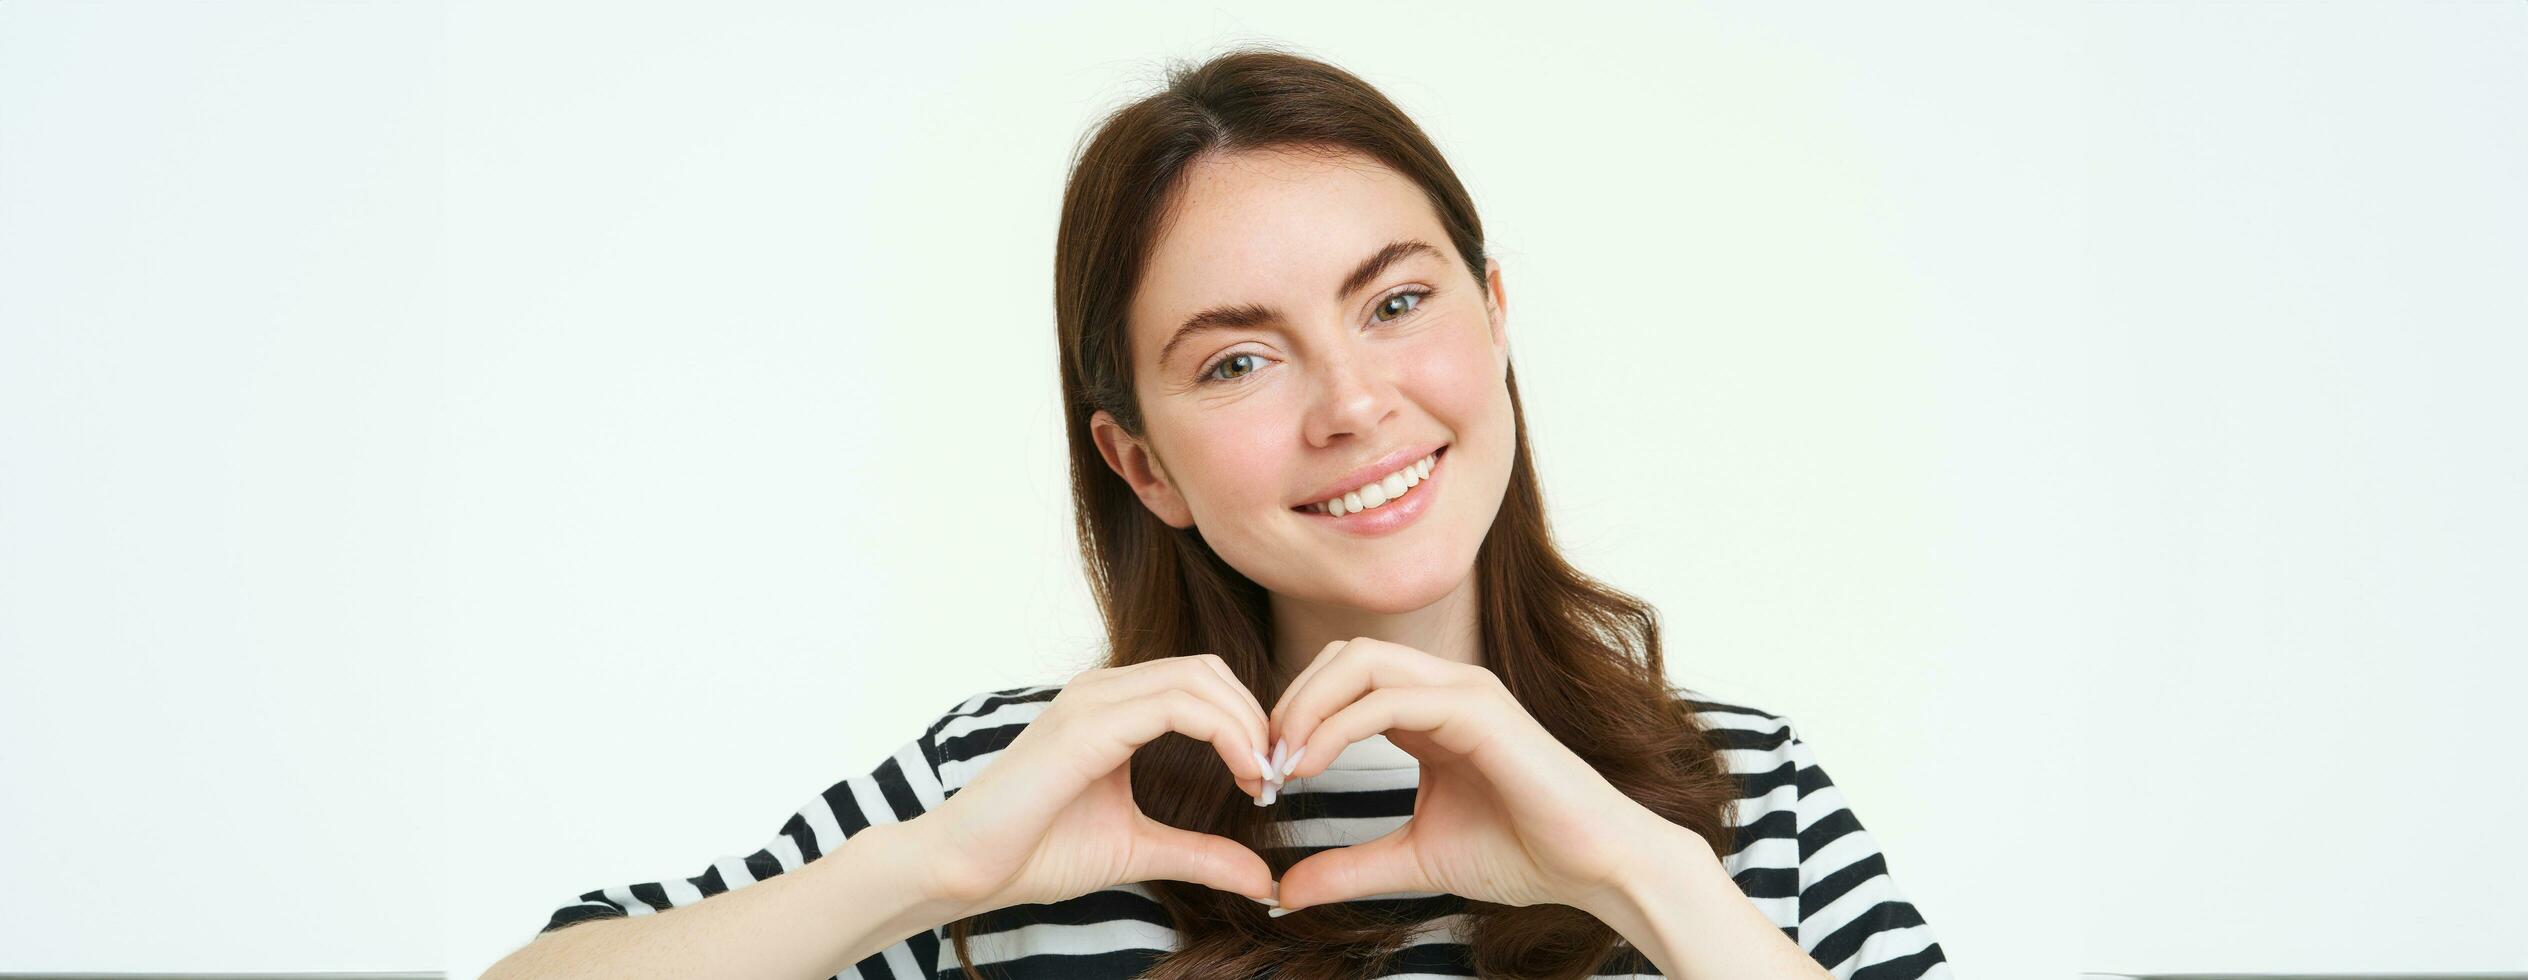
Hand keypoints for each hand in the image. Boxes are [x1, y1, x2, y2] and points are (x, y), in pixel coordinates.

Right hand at [911, 656, 1283, 913]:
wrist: (965, 869)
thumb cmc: (1035, 853)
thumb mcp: (1139, 849)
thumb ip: (1201, 854)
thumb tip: (1265, 881)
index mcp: (1112, 706)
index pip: (1201, 681)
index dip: (1249, 720)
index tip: (1269, 778)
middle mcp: (1102, 689)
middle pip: (1208, 669)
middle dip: (1256, 716)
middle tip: (1275, 774)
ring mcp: (1092, 700)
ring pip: (1199, 678)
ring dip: (1247, 723)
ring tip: (1261, 777)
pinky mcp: (1086, 726)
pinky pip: (1176, 706)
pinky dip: (1225, 733)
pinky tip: (1241, 774)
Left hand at [1265, 637, 1694, 913]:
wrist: (1595, 866)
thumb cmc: (1523, 853)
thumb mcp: (1413, 860)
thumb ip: (1349, 867)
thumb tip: (1284, 890)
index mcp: (1431, 709)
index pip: (1345, 677)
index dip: (1298, 713)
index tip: (1270, 772)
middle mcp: (1446, 686)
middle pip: (1345, 655)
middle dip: (1293, 699)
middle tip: (1266, 760)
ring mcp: (1464, 690)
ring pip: (1362, 661)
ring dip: (1308, 705)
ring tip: (1285, 761)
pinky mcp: (1479, 709)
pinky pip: (1389, 698)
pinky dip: (1338, 726)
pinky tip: (1312, 765)